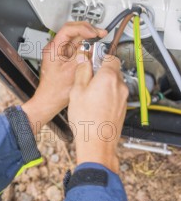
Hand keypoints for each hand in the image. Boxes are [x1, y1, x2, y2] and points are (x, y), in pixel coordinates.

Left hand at [22, 22, 106, 134]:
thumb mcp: (72, 71)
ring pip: (76, 40)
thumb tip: (90, 46)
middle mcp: (55, 49)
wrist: (49, 101)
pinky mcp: (65, 59)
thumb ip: (82, 57)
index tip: (94, 33)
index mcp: (53, 49)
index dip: (83, 28)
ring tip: (100, 39)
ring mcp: (60, 53)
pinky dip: (86, 47)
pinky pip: (77, 49)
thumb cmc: (55, 91)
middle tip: (100, 33)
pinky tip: (94, 49)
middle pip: (73, 31)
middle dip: (88, 30)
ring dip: (88, 38)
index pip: (68, 29)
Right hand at [68, 56, 128, 173]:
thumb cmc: (86, 120)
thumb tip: (85, 61)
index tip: (91, 61)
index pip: (110, 57)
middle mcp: (120, 86)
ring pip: (114, 83)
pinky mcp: (122, 108)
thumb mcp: (77, 91)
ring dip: (103, 84)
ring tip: (88, 95)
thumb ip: (82, 72)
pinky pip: (115, 95)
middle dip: (101, 71)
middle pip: (113, 70)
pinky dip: (107, 96)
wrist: (97, 143)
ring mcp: (123, 98)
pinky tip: (94, 105)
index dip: (99, 57)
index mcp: (109, 77)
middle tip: (86, 79)